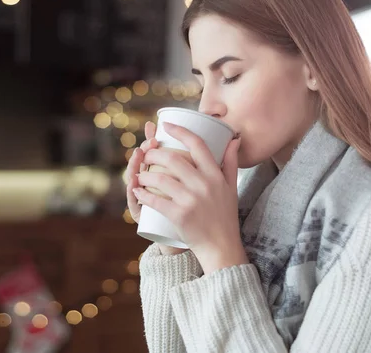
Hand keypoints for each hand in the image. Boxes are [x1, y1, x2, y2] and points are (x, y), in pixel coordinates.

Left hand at [133, 123, 248, 273]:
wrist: (221, 245)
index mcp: (215, 175)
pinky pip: (155, 200)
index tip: (166, 125)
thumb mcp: (231, 187)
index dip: (180, 131)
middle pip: (172, 159)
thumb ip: (231, 162)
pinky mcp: (179, 215)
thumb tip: (233, 139)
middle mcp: (204, 184)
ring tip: (140, 175)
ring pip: (159, 178)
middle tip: (146, 154)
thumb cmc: (225, 215)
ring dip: (144, 174)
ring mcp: (191, 200)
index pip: (197, 144)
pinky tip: (136, 190)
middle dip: (153, 153)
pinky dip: (142, 194)